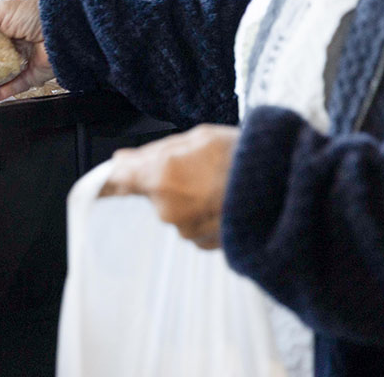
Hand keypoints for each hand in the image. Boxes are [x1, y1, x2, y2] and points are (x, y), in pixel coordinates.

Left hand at [99, 125, 239, 249]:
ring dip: (190, 197)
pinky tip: (226, 200)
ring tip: (220, 182)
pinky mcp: (204, 245)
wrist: (286, 189)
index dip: (107, 181)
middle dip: (168, 180)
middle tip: (198, 165)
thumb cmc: (244, 157)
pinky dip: (205, 214)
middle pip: (153, 193)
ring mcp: (186, 230)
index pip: (117, 182)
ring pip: (176, 210)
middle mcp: (167, 208)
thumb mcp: (197, 138)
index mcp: (161, 175)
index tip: (98, 183)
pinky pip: (194, 226)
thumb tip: (120, 160)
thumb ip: (153, 152)